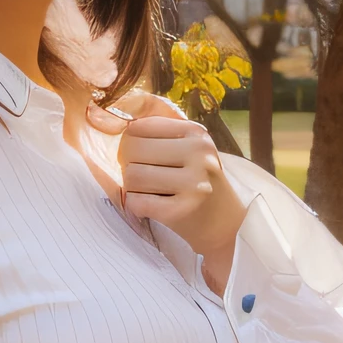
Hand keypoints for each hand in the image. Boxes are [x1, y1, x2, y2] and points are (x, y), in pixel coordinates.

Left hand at [117, 114, 245, 292]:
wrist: (224, 222)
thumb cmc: (198, 180)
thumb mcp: (190, 147)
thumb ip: (160, 131)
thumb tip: (117, 119)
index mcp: (196, 133)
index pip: (139, 127)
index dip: (129, 141)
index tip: (139, 155)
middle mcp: (198, 154)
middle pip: (132, 149)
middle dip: (127, 163)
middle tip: (140, 174)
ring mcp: (192, 183)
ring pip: (132, 176)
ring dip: (131, 186)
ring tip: (147, 190)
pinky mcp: (181, 211)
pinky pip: (137, 202)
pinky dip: (135, 204)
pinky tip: (148, 205)